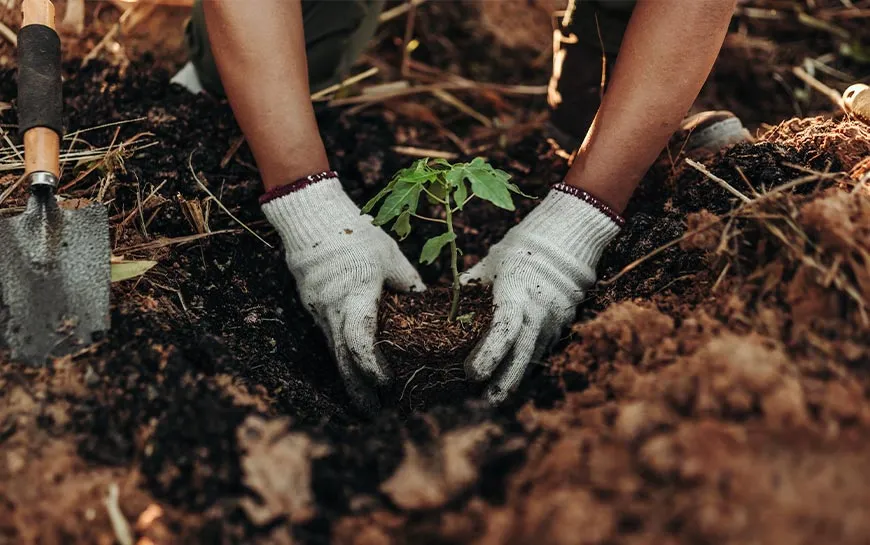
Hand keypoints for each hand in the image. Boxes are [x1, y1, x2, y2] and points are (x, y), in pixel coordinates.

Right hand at [262, 175, 424, 413]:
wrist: (311, 217)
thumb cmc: (355, 233)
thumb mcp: (390, 256)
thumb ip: (408, 283)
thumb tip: (428, 306)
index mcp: (354, 294)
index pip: (359, 340)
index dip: (372, 366)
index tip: (387, 383)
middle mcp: (332, 308)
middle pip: (343, 359)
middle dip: (359, 390)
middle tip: (376, 415)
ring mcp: (318, 309)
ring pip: (334, 352)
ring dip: (350, 379)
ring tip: (367, 404)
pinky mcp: (313, 307)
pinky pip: (329, 339)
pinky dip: (342, 358)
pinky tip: (353, 371)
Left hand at [461, 186, 620, 403]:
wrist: (566, 238)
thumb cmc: (521, 249)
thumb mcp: (489, 264)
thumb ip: (469, 287)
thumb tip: (444, 305)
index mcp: (517, 294)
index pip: (504, 331)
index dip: (488, 355)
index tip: (471, 374)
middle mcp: (538, 312)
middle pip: (522, 355)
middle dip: (504, 382)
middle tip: (486, 402)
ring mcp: (553, 320)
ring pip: (533, 357)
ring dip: (515, 378)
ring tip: (495, 397)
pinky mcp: (562, 324)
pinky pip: (543, 350)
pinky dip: (527, 365)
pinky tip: (513, 378)